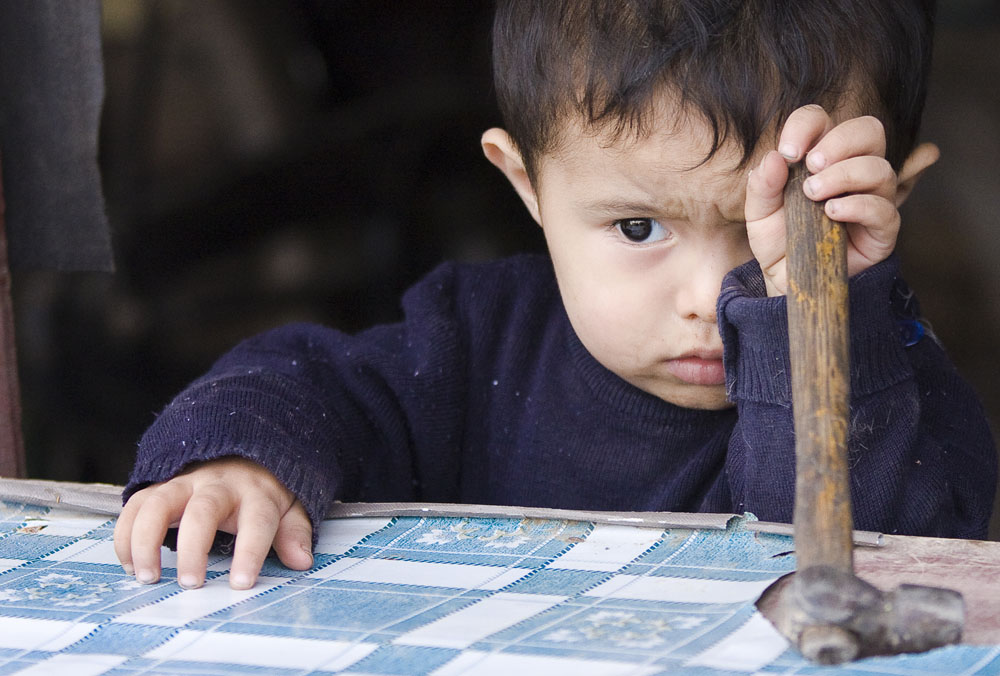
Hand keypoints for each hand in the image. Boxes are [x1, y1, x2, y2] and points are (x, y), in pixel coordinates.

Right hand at [114, 457, 312, 589]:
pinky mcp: (160, 485)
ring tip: (147, 576)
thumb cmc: (262, 490)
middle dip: (194, 548)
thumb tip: (302, 560)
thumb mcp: (288, 507)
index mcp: (255, 493)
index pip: (256, 521)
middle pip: (203, 510)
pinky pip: (135, 505)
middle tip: (191, 583)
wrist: (239, 451)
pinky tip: (129, 563)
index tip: (241, 583)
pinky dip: (126, 534)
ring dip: (146, 540)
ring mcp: (185, 483)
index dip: (250, 552)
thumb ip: (294, 533)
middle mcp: (218, 485)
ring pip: (158, 503)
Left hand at [744, 104, 902, 296]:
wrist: (789, 284)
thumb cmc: (780, 243)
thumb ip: (762, 186)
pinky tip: (832, 213)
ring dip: (845, 174)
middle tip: (811, 165)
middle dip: (839, 141)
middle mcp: (852, 171)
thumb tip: (773, 158)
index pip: (824, 121)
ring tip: (814, 195)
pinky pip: (884, 210)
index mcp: (821, 158)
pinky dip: (858, 206)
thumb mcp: (760, 215)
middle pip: (869, 130)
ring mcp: (872, 199)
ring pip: (880, 168)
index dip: (808, 125)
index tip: (788, 151)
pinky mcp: (882, 231)